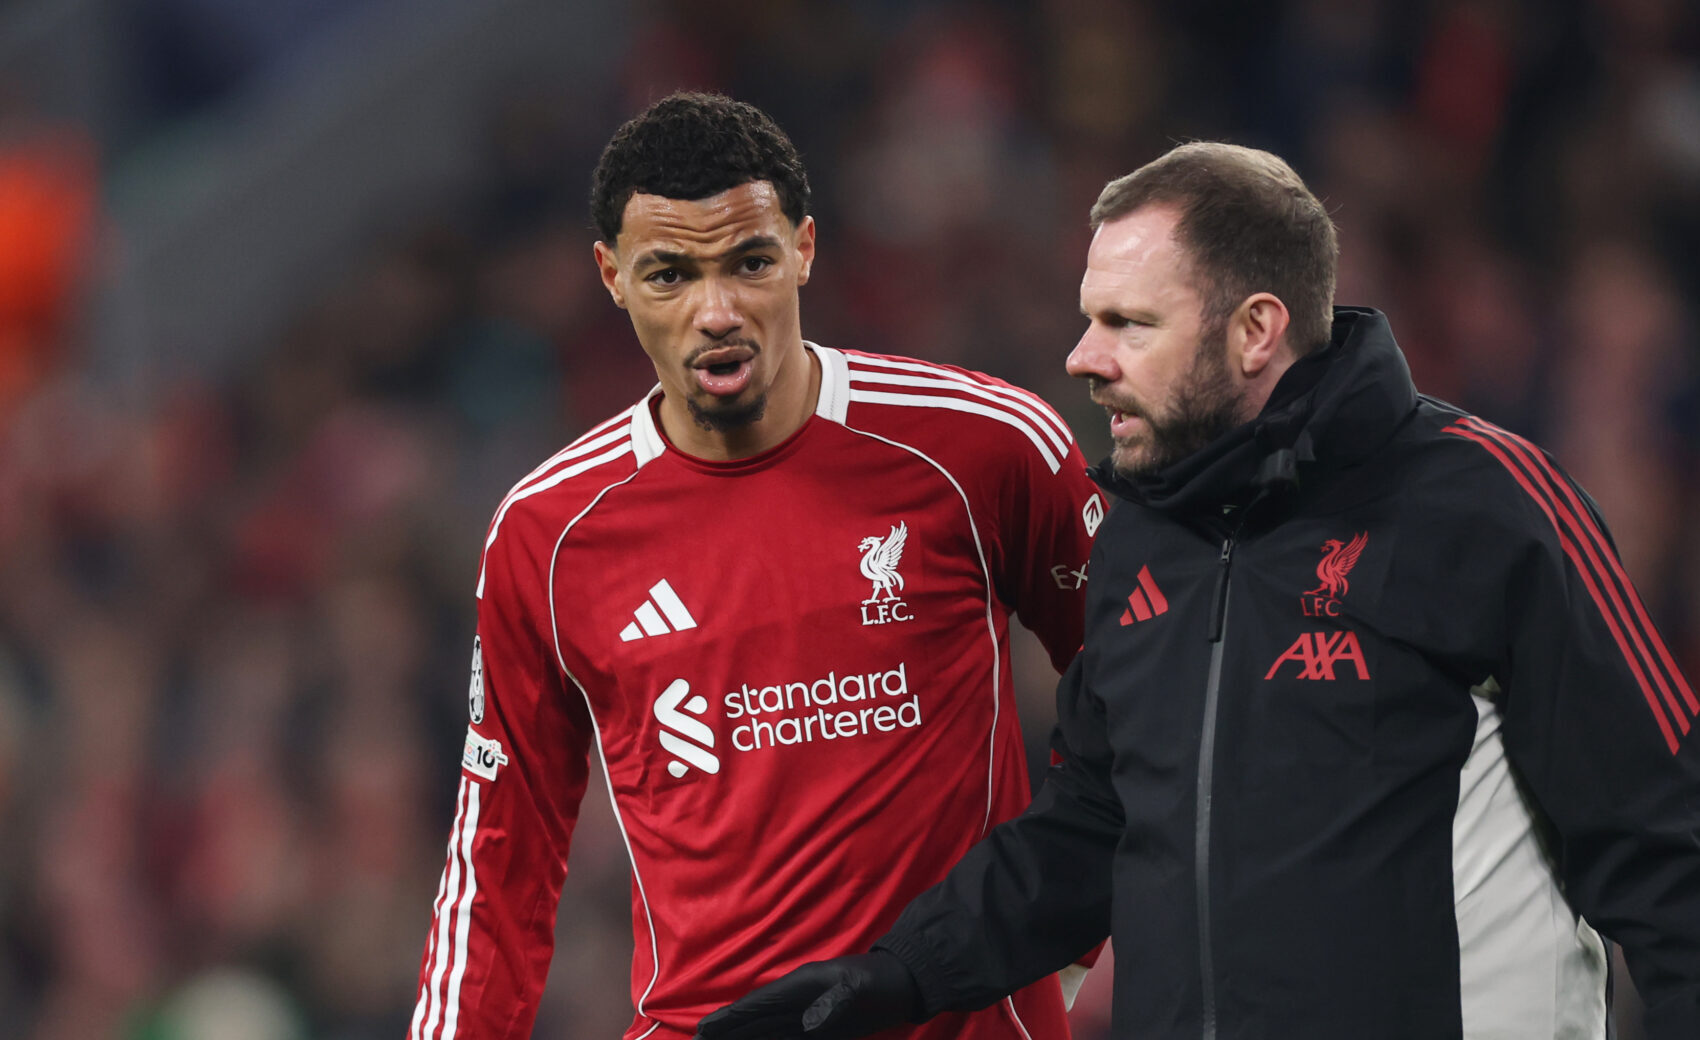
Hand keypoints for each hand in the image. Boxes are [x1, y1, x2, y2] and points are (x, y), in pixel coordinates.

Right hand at [695, 951, 921, 1039]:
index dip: (731, 1018)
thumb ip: (835, 1002)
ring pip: (767, 1032)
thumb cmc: (883, 980)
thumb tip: (809, 1025)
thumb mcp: (861, 986)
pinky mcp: (823, 1031)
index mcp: (802, 984)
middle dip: (728, 1033)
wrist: (907, 983)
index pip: (759, 1004)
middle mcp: (799, 1001)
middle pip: (755, 1021)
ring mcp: (809, 1016)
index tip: (705, 1030)